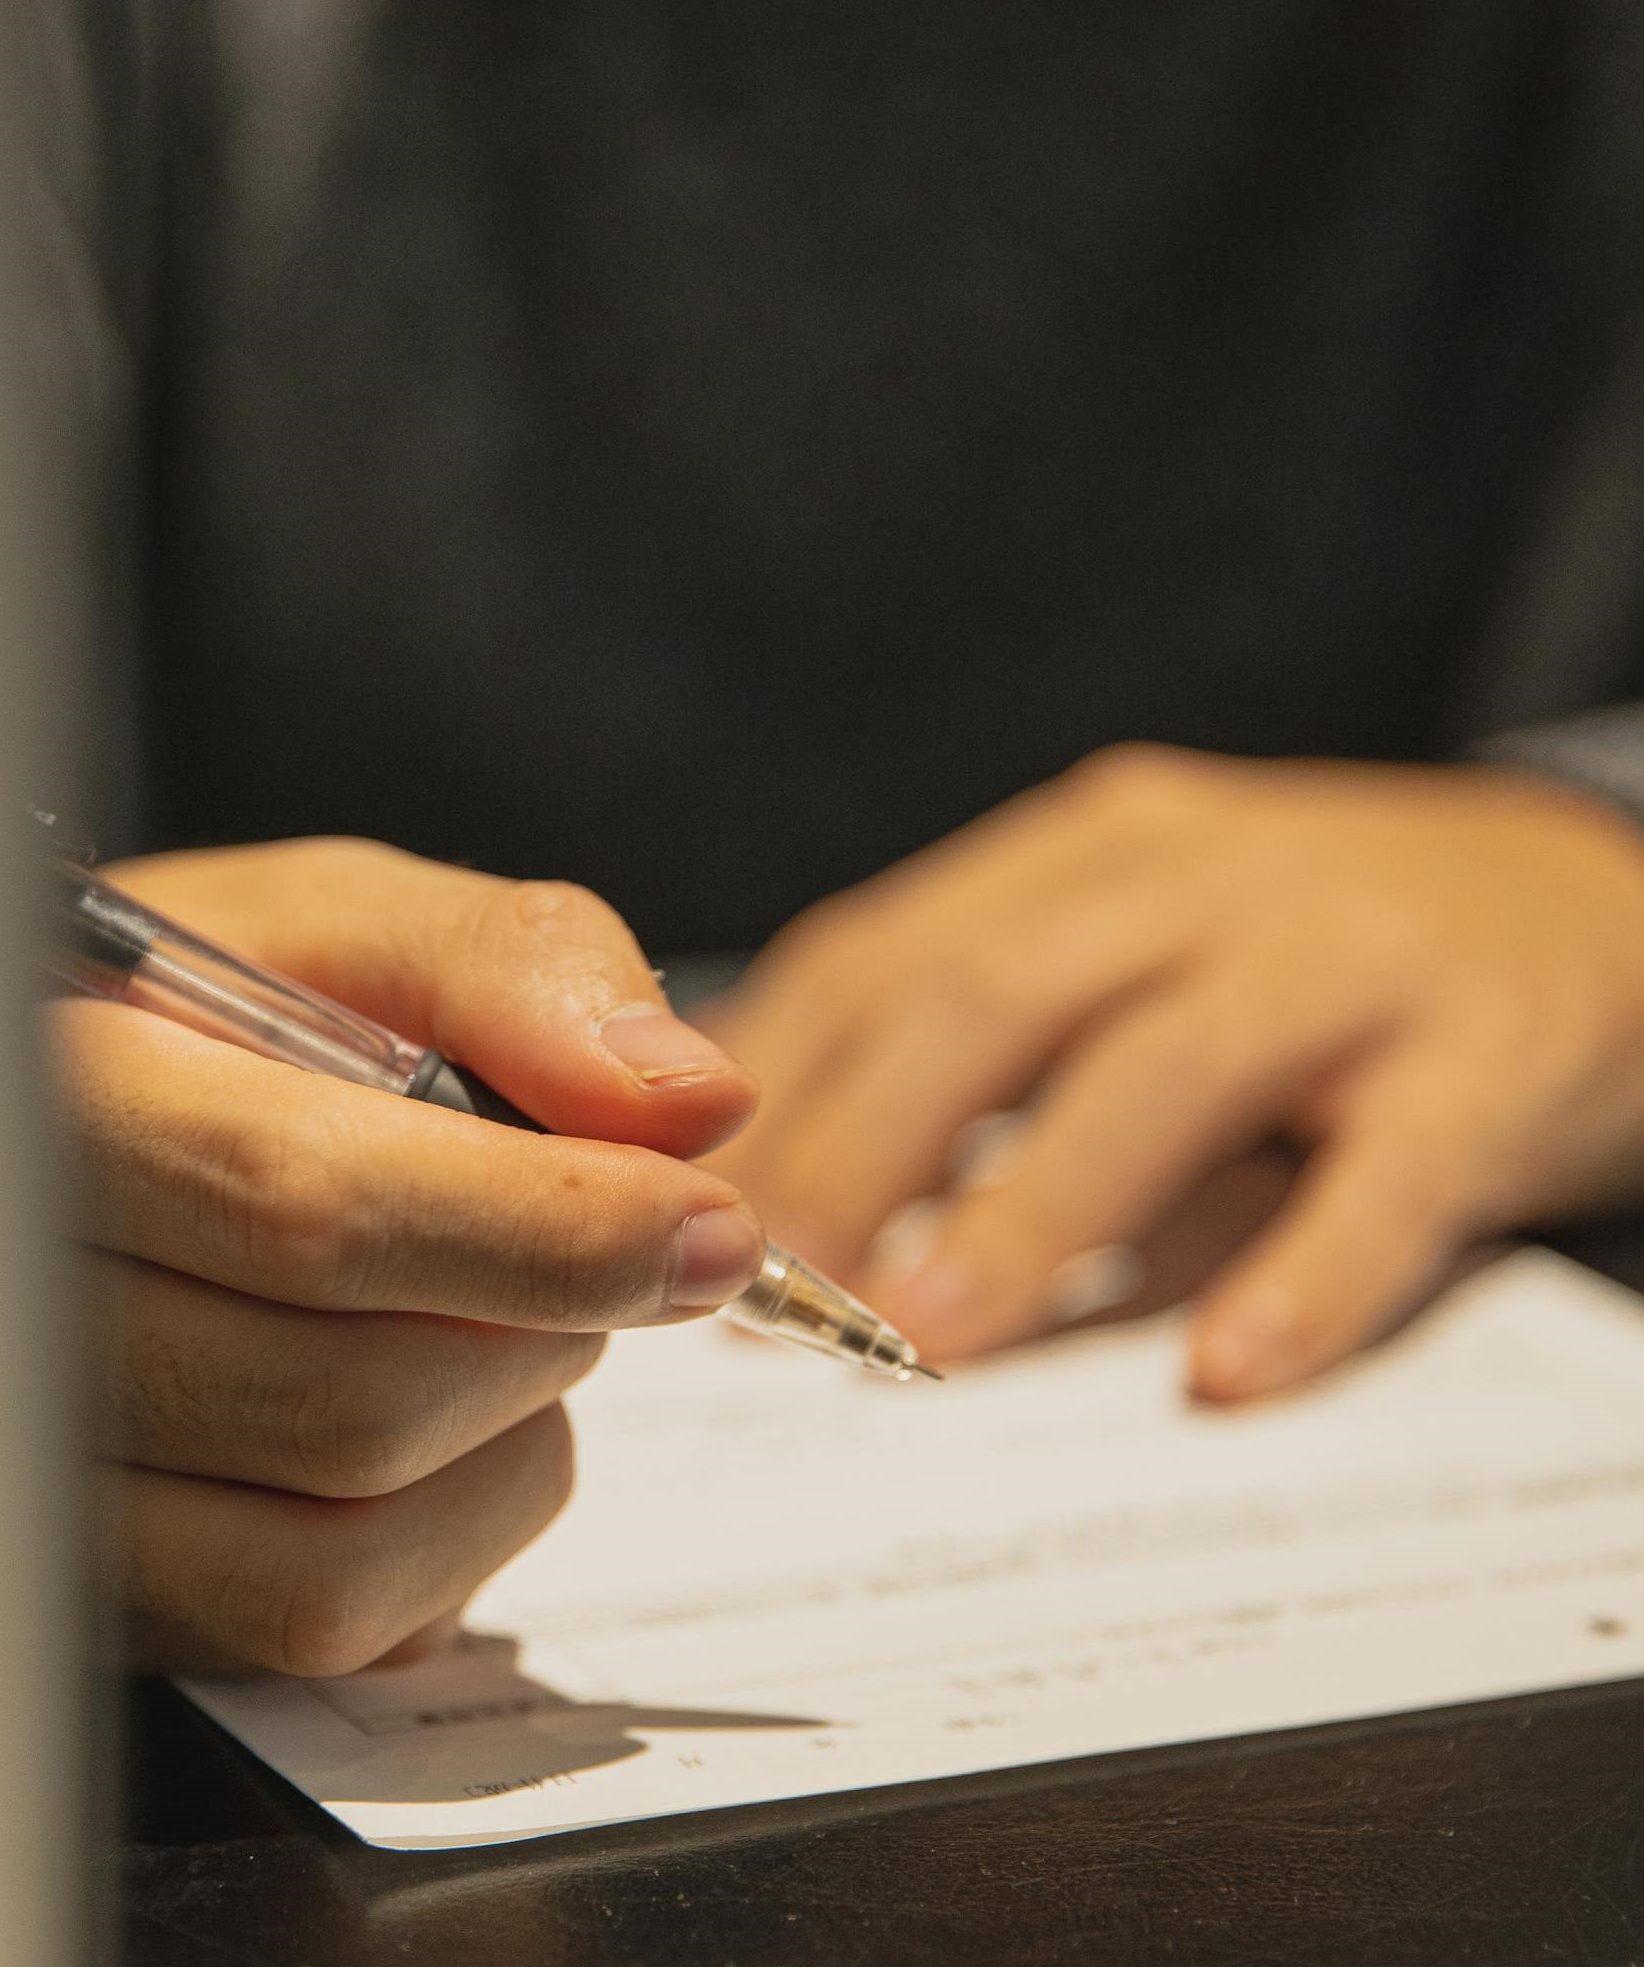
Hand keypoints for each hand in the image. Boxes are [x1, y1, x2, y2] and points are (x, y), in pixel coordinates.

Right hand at [55, 837, 762, 1675]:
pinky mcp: (109, 1599)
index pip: (311, 1213)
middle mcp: (20, 1322)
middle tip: (573, 1233)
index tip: (708, 1225)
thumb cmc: (200, 1012)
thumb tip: (686, 1102)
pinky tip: (428, 1414)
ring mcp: (47, 1487)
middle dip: (542, 1321)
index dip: (548, 1232)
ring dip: (504, 1435)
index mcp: (62, 1108)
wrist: (79, 1114)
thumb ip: (512, 972)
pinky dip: (454, 1530)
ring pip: (343, 1557)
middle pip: (355, 1402)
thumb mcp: (339, 922)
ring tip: (482, 1309)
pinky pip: (330, 1633)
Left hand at [708, 746, 1643, 1397]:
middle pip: (991, 993)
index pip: (882, 952)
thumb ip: (990, 1055)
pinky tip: (1226, 1373)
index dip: (768, 1082)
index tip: (674, 1199)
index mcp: (1081, 854)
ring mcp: (1347, 952)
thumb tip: (798, 1204)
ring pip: (1166, 1070)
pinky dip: (1304, 1275)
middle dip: (858, 1145)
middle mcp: (1195, 878)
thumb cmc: (1305, 953)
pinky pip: (1391, 1171)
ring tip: (930, 1337)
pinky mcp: (1492, 1049)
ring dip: (1032, 1208)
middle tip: (765, 1285)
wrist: (1588, 900)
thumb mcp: (1132, 950)